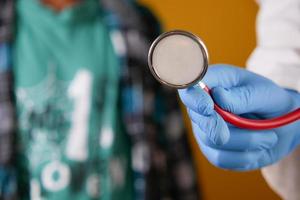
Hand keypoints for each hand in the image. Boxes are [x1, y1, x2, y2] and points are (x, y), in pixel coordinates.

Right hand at [178, 64, 299, 170]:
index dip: (194, 98)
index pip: (191, 88)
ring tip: (269, 137)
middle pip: (197, 117)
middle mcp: (203, 106)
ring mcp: (205, 129)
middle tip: (239, 126)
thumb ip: (242, 96)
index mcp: (214, 82)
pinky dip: (245, 156)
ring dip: (247, 141)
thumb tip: (218, 97)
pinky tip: (258, 148)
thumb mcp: (265, 94)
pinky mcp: (212, 150)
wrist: (284, 128)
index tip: (208, 107)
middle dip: (217, 126)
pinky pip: (221, 159)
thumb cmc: (270, 103)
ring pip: (212, 141)